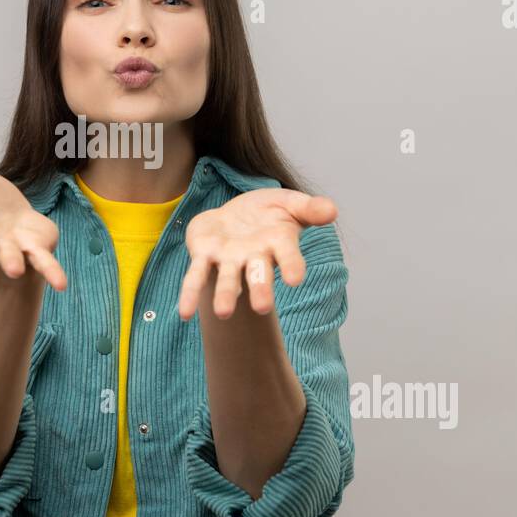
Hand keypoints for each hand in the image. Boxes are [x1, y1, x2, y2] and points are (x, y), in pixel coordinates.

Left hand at [178, 188, 336, 320]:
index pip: (288, 256)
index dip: (292, 265)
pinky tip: (183, 314)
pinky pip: (194, 276)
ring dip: (225, 295)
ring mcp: (229, 259)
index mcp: (277, 243)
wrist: (236, 213)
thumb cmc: (269, 212)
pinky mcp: (204, 256)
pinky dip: (189, 294)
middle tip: (262, 308)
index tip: (295, 278)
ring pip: (227, 279)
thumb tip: (332, 210)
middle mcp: (254, 257)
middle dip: (260, 290)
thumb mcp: (289, 202)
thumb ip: (309, 208)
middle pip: (258, 275)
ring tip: (221, 314)